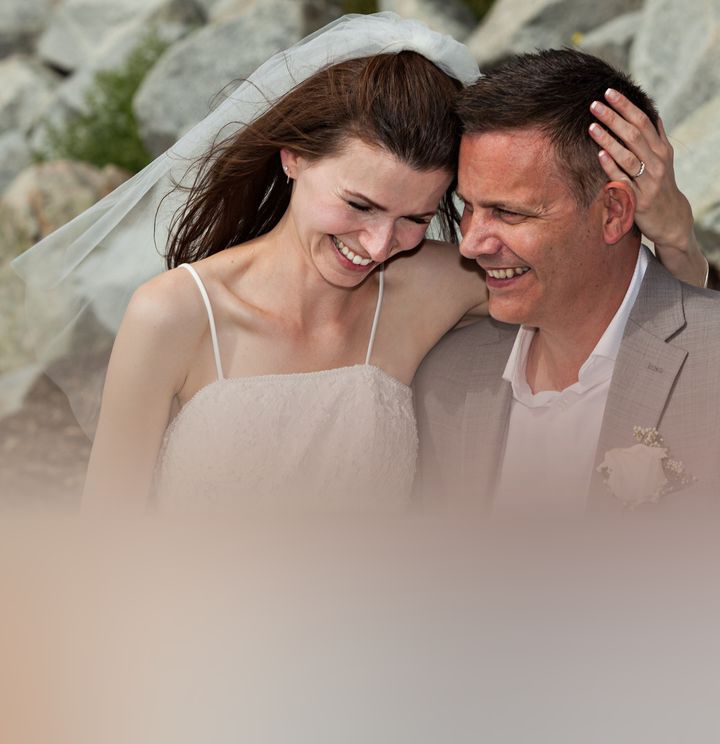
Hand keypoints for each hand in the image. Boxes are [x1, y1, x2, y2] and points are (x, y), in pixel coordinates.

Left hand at [589, 88, 707, 286]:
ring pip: (628, 156)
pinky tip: (599, 155)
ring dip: (609, 140)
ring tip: (592, 126)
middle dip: (614, 118)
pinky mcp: (638, 199)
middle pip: (634, 135)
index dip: (626, 106)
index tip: (609, 92)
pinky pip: (623, 180)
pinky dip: (612, 167)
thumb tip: (653, 114)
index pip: (642, 121)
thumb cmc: (661, 186)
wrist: (671, 220)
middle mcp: (657, 163)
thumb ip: (657, 138)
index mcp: (661, 150)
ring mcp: (648, 181)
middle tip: (594, 104)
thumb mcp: (663, 161)